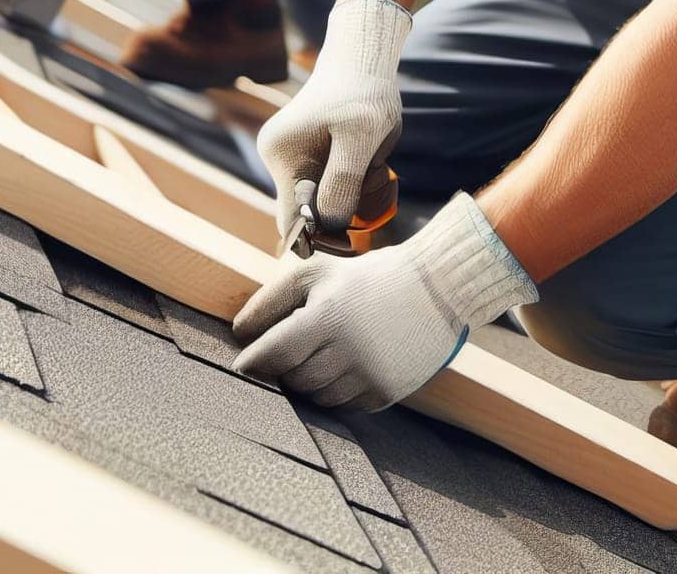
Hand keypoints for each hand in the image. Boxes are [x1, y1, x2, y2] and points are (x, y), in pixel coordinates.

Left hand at [232, 191, 536, 409]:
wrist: (436, 288)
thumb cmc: (370, 277)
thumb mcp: (318, 271)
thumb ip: (273, 298)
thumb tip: (240, 331)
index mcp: (328, 316)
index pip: (273, 353)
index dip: (253, 362)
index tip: (241, 366)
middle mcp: (348, 351)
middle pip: (294, 379)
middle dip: (284, 368)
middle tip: (286, 353)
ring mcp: (369, 376)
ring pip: (318, 397)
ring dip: (309, 381)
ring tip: (320, 355)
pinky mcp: (386, 393)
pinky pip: (346, 404)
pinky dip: (337, 390)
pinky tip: (347, 365)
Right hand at [256, 0, 411, 239]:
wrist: (362, 57)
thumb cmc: (363, 93)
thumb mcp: (361, 137)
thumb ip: (343, 181)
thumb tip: (328, 225)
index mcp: (283, 156)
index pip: (291, 222)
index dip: (320, 239)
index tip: (354, 237)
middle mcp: (277, 157)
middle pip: (305, 212)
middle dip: (338, 213)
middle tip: (371, 193)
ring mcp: (288, 153)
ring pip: (316, 197)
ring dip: (344, 195)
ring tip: (370, 168)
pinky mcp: (302, 150)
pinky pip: (322, 180)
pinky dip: (344, 181)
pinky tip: (363, 161)